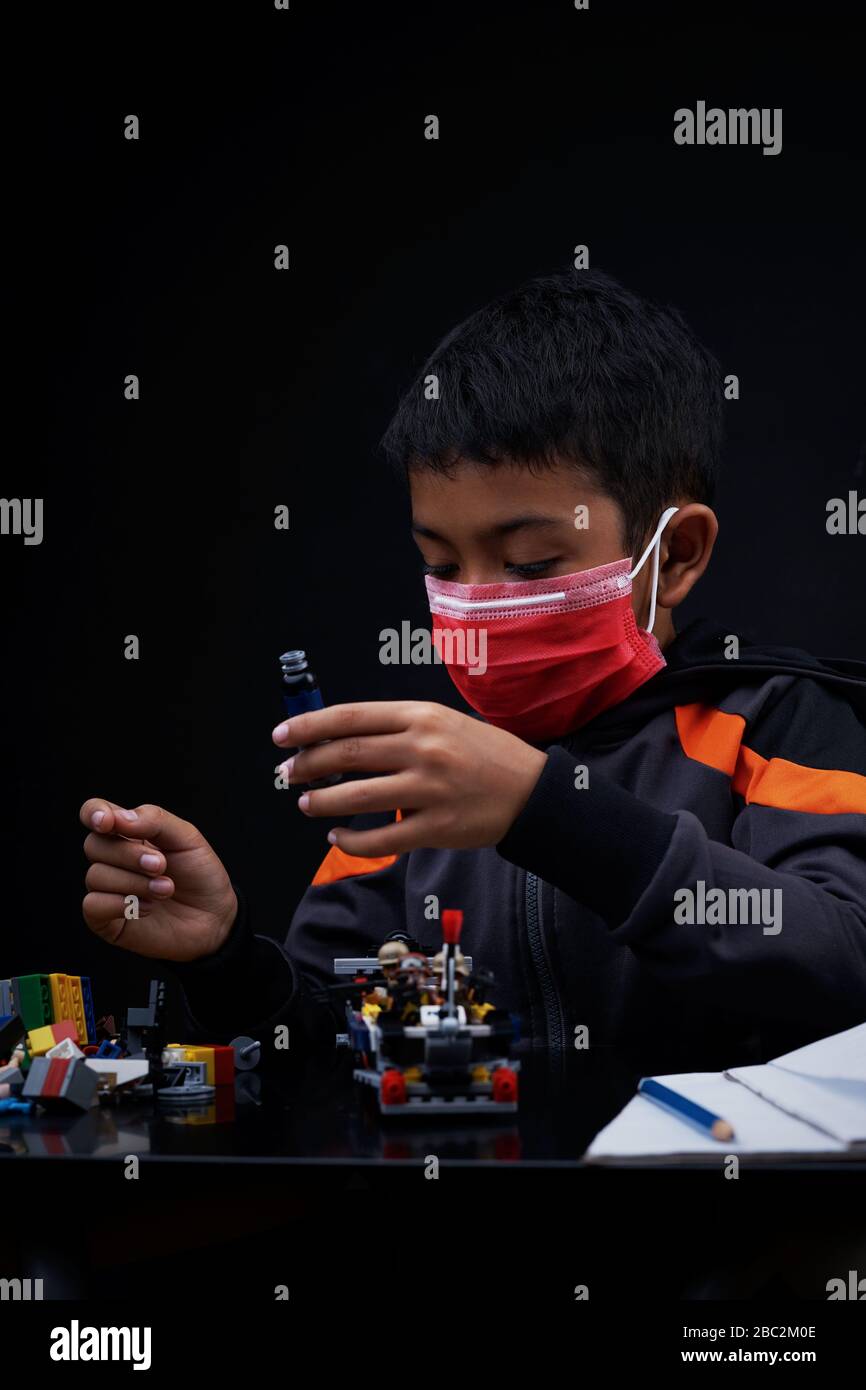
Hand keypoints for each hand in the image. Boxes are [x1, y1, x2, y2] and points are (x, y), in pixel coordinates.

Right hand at [79, 800, 237, 961]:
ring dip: (134, 882)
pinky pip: (92, 905)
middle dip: (129, 855)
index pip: (94, 812)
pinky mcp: (105, 920)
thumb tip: (118, 817)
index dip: (94, 813)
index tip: (108, 822)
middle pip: (94, 845)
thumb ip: (154, 820)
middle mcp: (112, 859)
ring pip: (95, 875)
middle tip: (161, 865)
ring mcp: (107, 889)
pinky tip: (147, 908)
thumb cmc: (199, 874)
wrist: (215, 917)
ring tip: (165, 889)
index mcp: (128, 833)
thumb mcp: (187, 838)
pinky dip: (120, 904)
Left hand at [273, 701, 546, 856]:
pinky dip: (353, 840)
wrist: (531, 790)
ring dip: (322, 802)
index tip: (283, 735)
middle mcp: (423, 748)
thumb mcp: (443, 723)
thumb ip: (397, 727)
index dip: (309, 726)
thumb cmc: (483, 754)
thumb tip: (340, 738)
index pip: (350, 717)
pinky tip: (339, 837)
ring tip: (307, 804)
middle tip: (288, 774)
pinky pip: (383, 838)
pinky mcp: (437, 826)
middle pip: (347, 754)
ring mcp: (430, 789)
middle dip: (307, 765)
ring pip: (358, 796)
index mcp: (421, 716)